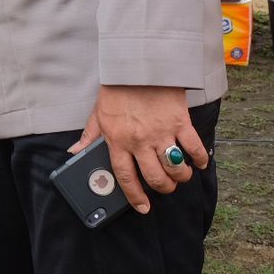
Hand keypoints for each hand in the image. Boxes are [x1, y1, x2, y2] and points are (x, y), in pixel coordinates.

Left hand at [68, 85, 208, 213]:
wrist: (138, 65)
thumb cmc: (117, 90)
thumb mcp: (98, 113)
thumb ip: (90, 136)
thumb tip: (74, 152)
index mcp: (118, 140)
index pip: (125, 177)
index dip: (135, 196)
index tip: (143, 207)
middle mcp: (139, 141)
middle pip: (155, 178)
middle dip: (163, 188)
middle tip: (165, 186)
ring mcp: (161, 132)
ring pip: (175, 169)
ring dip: (180, 177)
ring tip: (180, 175)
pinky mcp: (180, 122)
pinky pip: (194, 148)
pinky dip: (199, 159)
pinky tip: (197, 162)